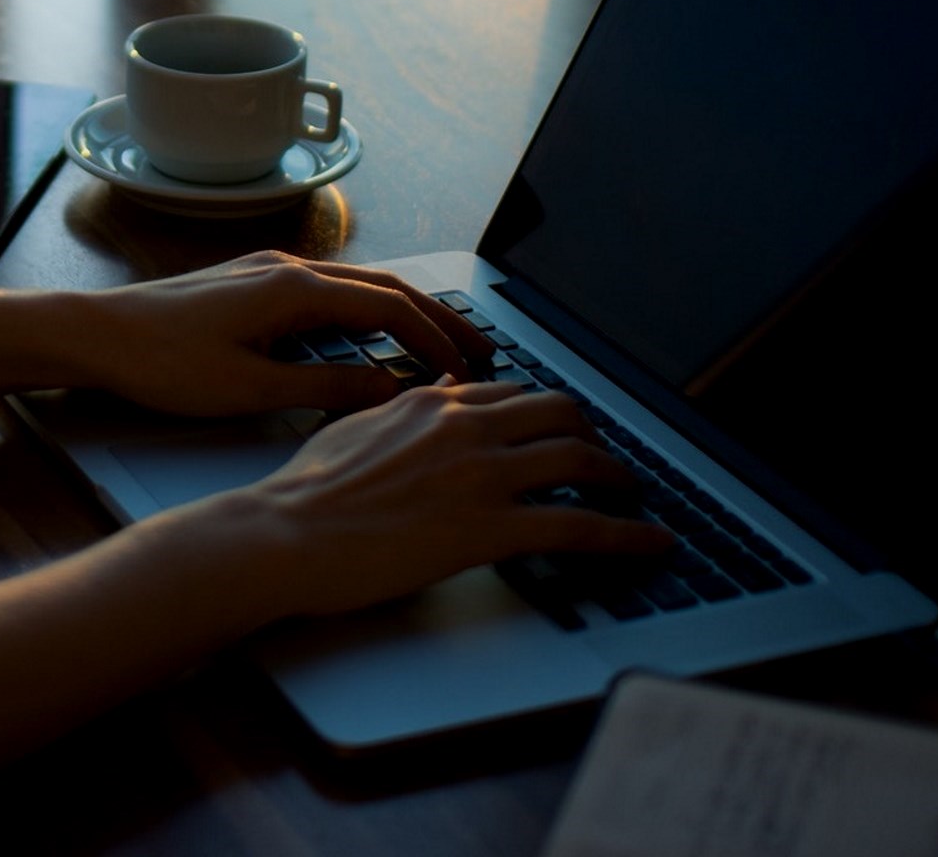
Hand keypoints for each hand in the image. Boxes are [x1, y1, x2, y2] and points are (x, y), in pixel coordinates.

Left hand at [81, 251, 493, 417]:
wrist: (95, 334)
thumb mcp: (249, 389)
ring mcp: (268, 271)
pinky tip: (370, 336)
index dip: (437, 339)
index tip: (470, 371)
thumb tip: (390, 389)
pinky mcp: (249, 283)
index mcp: (295, 289)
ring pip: (357, 285)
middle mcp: (288, 268)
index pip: (391, 308)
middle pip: (385, 287)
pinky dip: (365, 310)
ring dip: (403, 312)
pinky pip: (327, 290)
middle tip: (482, 348)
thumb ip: (325, 388)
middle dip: (438, 317)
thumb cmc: (160, 362)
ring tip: (439, 343)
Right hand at [203, 379, 672, 620]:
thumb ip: (401, 410)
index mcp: (433, 404)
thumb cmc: (304, 493)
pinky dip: (628, 535)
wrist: (285, 536)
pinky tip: (652, 544)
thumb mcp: (353, 428)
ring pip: (581, 460)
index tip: (559, 429)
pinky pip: (581, 526)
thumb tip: (433, 392)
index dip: (544, 413)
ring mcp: (483, 476)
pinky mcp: (492, 528)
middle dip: (593, 433)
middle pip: (560, 413)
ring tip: (634, 495)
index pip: (511, 394)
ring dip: (620, 478)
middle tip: (604, 458)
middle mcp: (467, 428)